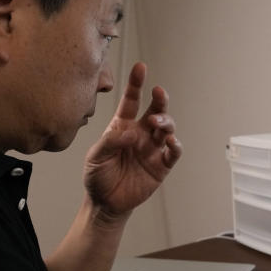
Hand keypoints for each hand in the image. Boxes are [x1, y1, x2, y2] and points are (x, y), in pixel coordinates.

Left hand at [83, 62, 181, 216]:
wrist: (105, 203)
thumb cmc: (97, 176)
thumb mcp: (95, 156)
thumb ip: (110, 141)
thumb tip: (130, 133)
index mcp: (122, 127)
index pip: (131, 101)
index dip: (136, 84)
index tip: (141, 67)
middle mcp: (140, 134)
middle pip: (155, 110)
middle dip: (159, 100)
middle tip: (159, 93)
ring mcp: (152, 149)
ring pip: (166, 128)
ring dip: (165, 121)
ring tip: (157, 123)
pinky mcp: (161, 166)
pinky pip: (173, 152)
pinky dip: (175, 145)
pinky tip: (170, 141)